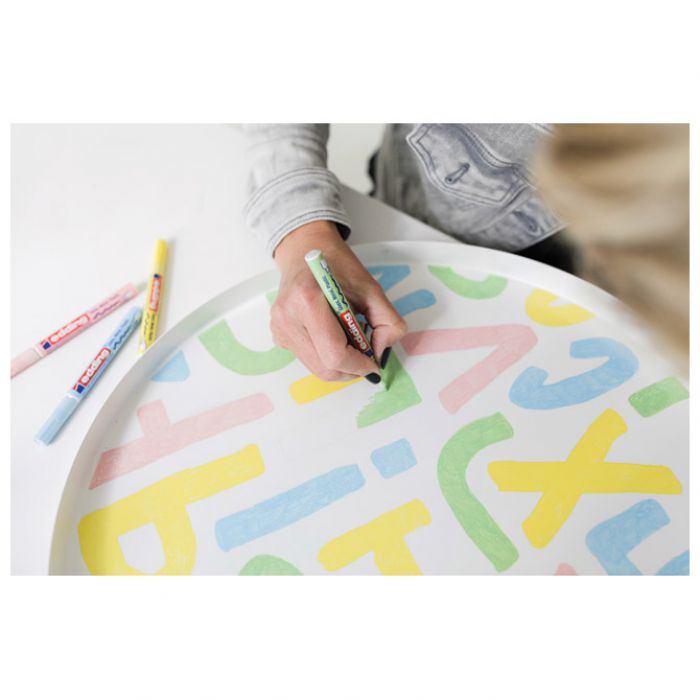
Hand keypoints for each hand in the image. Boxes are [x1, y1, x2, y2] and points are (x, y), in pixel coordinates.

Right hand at [271, 220, 406, 381]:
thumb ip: (387, 322)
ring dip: (340, 364)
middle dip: (351, 369)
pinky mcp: (278, 335)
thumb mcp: (372, 289)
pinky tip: (333, 336)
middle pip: (325, 368)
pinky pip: (308, 359)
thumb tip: (380, 353)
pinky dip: (326, 357)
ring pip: (317, 368)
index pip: (335, 355)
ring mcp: (279, 329)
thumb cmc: (338, 266)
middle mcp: (288, 318)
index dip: (359, 366)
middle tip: (366, 357)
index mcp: (308, 301)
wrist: (305, 250)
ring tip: (350, 342)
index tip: (374, 363)